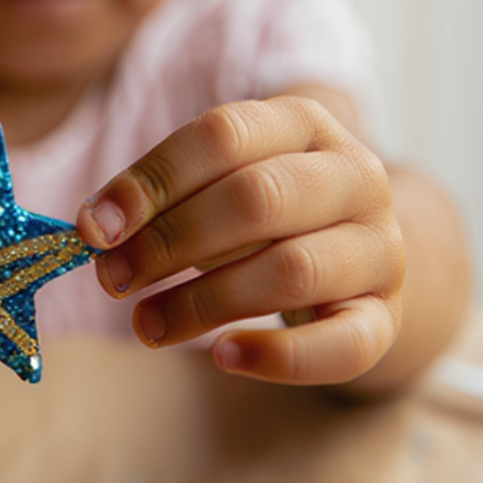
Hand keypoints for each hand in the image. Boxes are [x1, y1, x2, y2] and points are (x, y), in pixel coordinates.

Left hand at [75, 95, 403, 384]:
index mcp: (306, 124)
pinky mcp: (388, 316)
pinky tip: (223, 357)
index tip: (95, 228)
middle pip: (257, 199)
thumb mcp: (220, 186)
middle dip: (171, 242)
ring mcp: (380, 248)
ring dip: (203, 302)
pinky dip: (278, 356)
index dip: (152, 181)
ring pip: (291, 270)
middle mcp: (356, 177)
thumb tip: (97, 229)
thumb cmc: (267, 218)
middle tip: (113, 278)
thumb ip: (165, 199)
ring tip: (146, 324)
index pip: (224, 135)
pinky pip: (342, 344)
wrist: (358, 258)